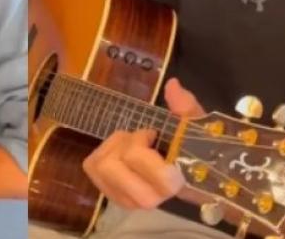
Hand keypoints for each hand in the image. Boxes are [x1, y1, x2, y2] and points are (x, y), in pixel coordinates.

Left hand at [81, 78, 203, 208]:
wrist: (185, 174)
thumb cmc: (189, 149)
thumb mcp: (192, 126)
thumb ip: (185, 106)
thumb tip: (172, 85)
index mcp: (169, 184)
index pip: (137, 160)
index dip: (139, 140)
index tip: (154, 134)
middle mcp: (146, 199)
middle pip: (110, 165)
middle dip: (123, 143)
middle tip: (141, 139)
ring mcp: (125, 199)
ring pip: (99, 164)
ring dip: (113, 147)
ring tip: (131, 144)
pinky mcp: (111, 194)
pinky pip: (91, 167)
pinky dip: (103, 152)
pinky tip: (121, 153)